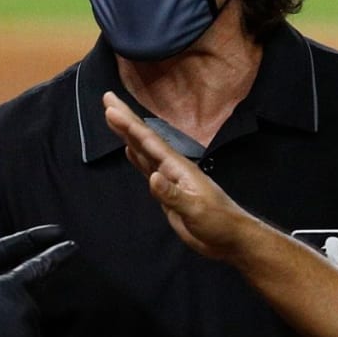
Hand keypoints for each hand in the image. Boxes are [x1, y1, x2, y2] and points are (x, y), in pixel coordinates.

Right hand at [103, 91, 259, 261]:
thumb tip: (152, 177)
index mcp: (178, 168)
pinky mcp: (168, 192)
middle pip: (144, 140)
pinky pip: (148, 169)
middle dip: (125, 120)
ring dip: (128, 135)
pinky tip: (129, 150)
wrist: (230, 238)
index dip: (129, 126)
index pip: (149, 143)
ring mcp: (170, 179)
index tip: (111, 108)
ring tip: (112, 117)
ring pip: (144, 151)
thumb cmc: (218, 223)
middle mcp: (172, 168)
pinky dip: (137, 157)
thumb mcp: (196, 210)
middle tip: (107, 98)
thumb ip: (173, 195)